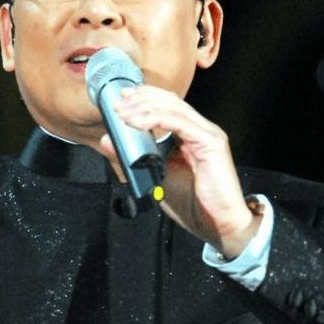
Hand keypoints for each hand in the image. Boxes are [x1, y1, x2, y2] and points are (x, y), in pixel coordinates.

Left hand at [100, 86, 260, 257]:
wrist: (216, 225)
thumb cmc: (191, 204)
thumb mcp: (153, 177)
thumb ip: (130, 158)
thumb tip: (106, 140)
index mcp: (189, 135)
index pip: (167, 106)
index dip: (144, 98)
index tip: (120, 100)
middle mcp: (200, 129)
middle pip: (170, 101)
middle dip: (142, 98)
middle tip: (118, 103)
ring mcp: (208, 134)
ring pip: (174, 108)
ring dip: (145, 107)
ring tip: (123, 113)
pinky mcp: (212, 142)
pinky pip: (180, 123)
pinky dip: (156, 119)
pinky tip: (137, 122)